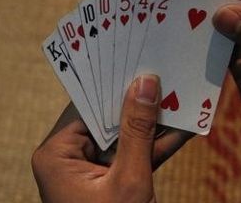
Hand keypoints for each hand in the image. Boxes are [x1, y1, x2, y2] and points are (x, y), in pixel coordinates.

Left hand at [32, 75, 192, 202]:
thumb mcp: (128, 179)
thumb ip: (137, 131)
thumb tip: (144, 83)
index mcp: (56, 154)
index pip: (85, 105)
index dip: (113, 82)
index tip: (136, 56)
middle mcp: (67, 158)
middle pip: (106, 117)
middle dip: (138, 99)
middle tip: (163, 68)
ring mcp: (89, 172)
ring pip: (124, 136)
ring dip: (154, 122)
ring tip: (181, 92)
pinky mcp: (110, 184)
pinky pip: (133, 156)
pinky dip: (157, 146)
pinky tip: (185, 125)